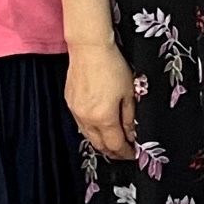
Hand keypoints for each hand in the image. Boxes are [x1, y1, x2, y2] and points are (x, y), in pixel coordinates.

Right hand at [65, 41, 139, 160]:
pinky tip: (99, 127)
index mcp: (103, 117)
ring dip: (101, 142)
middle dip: (113, 152)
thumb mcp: (129, 92)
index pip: (115, 144)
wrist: (89, 48)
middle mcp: (86, 118)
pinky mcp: (69, 103)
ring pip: (88, 136)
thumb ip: (129, 117)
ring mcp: (75, 111)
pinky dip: (91, 131)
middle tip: (124, 153)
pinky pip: (80, 124)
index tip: (133, 154)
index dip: (125, 153)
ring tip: (113, 142)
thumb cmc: (112, 66)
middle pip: (99, 145)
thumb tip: (132, 134)